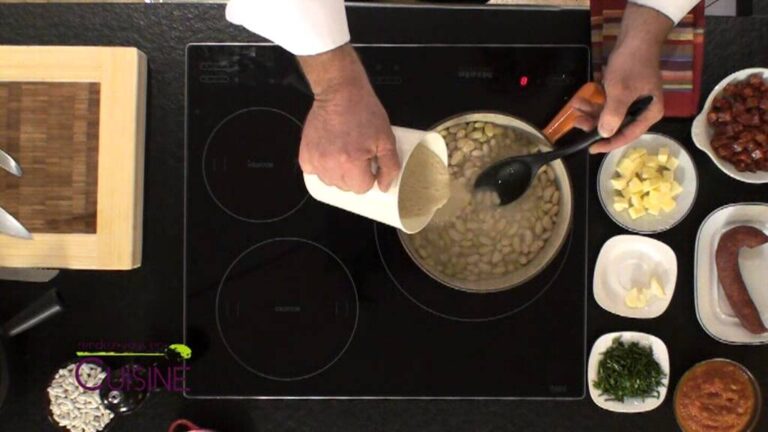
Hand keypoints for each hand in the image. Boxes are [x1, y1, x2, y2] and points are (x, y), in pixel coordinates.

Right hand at [297, 45, 399, 192]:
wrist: (339, 92)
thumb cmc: (364, 111)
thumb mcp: (386, 138)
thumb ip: (389, 166)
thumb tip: (383, 186)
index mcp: (352, 163)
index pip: (362, 188)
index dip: (369, 176)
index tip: (369, 163)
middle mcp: (331, 165)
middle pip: (345, 187)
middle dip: (354, 175)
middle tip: (357, 154)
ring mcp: (316, 160)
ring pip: (329, 181)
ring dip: (337, 172)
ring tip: (342, 151)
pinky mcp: (305, 153)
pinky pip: (313, 172)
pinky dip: (321, 166)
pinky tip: (329, 152)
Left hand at [585, 4, 673, 152]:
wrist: (636, 37)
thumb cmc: (631, 64)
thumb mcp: (620, 91)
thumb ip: (613, 114)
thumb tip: (605, 134)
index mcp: (650, 113)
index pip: (628, 135)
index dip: (609, 143)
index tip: (591, 148)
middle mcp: (644, 109)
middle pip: (617, 125)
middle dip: (596, 124)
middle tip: (577, 122)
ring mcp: (634, 100)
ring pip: (609, 114)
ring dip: (591, 112)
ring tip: (575, 106)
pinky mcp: (624, 91)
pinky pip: (608, 102)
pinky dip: (595, 102)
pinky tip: (580, 99)